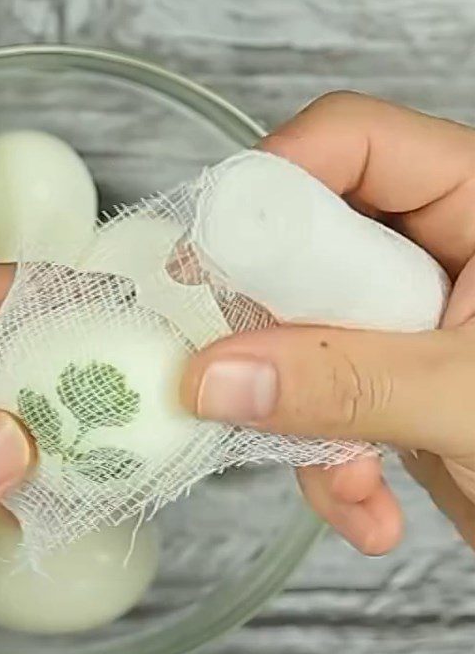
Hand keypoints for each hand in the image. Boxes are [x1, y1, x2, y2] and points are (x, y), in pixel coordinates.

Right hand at [182, 91, 474, 555]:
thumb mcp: (469, 399)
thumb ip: (350, 384)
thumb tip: (218, 376)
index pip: (354, 145)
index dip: (273, 187)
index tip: (205, 261)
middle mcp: (433, 253)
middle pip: (304, 251)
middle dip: (281, 341)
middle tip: (249, 383)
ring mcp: (401, 324)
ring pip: (297, 341)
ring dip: (304, 423)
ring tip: (349, 481)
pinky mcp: (382, 383)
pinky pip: (316, 403)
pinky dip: (327, 465)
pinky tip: (366, 508)